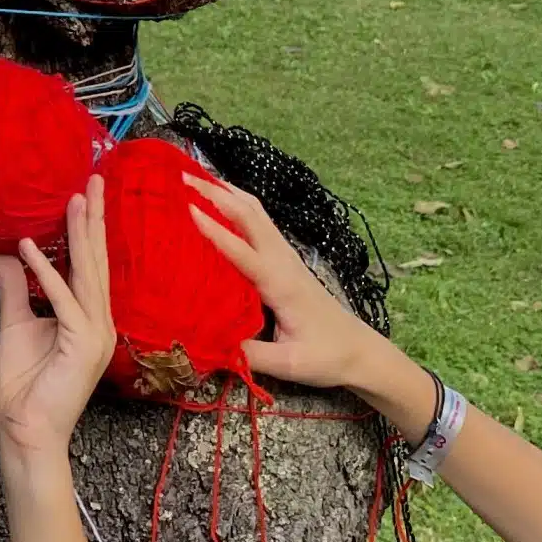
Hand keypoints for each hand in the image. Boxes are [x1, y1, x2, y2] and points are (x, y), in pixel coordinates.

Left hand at [0, 178, 116, 467]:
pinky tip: (31, 247)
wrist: (24, 430)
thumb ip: (15, 285)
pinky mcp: (83, 346)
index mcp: (87, 316)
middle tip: (94, 179)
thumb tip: (2, 249)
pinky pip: (65, 301)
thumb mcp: (16, 322)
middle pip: (97, 262)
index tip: (86, 191)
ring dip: (79, 235)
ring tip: (74, 198)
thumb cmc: (23, 384)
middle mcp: (99, 321)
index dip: (89, 227)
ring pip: (88, 275)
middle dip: (95, 219)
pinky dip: (47, 273)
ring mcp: (96, 334)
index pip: (90, 264)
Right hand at [185, 172, 385, 390]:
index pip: (243, 251)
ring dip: (226, 191)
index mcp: (281, 284)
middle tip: (180, 177)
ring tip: (194, 177)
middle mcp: (283, 261)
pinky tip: (220, 198)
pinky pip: (259, 220)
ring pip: (255, 211)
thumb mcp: (289, 365)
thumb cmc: (326, 356)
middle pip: (249, 215)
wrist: (361, 351)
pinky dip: (236, 202)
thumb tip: (206, 345)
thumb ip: (250, 355)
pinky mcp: (285, 258)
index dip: (215, 230)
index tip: (186, 208)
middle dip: (216, 193)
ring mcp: (286, 256)